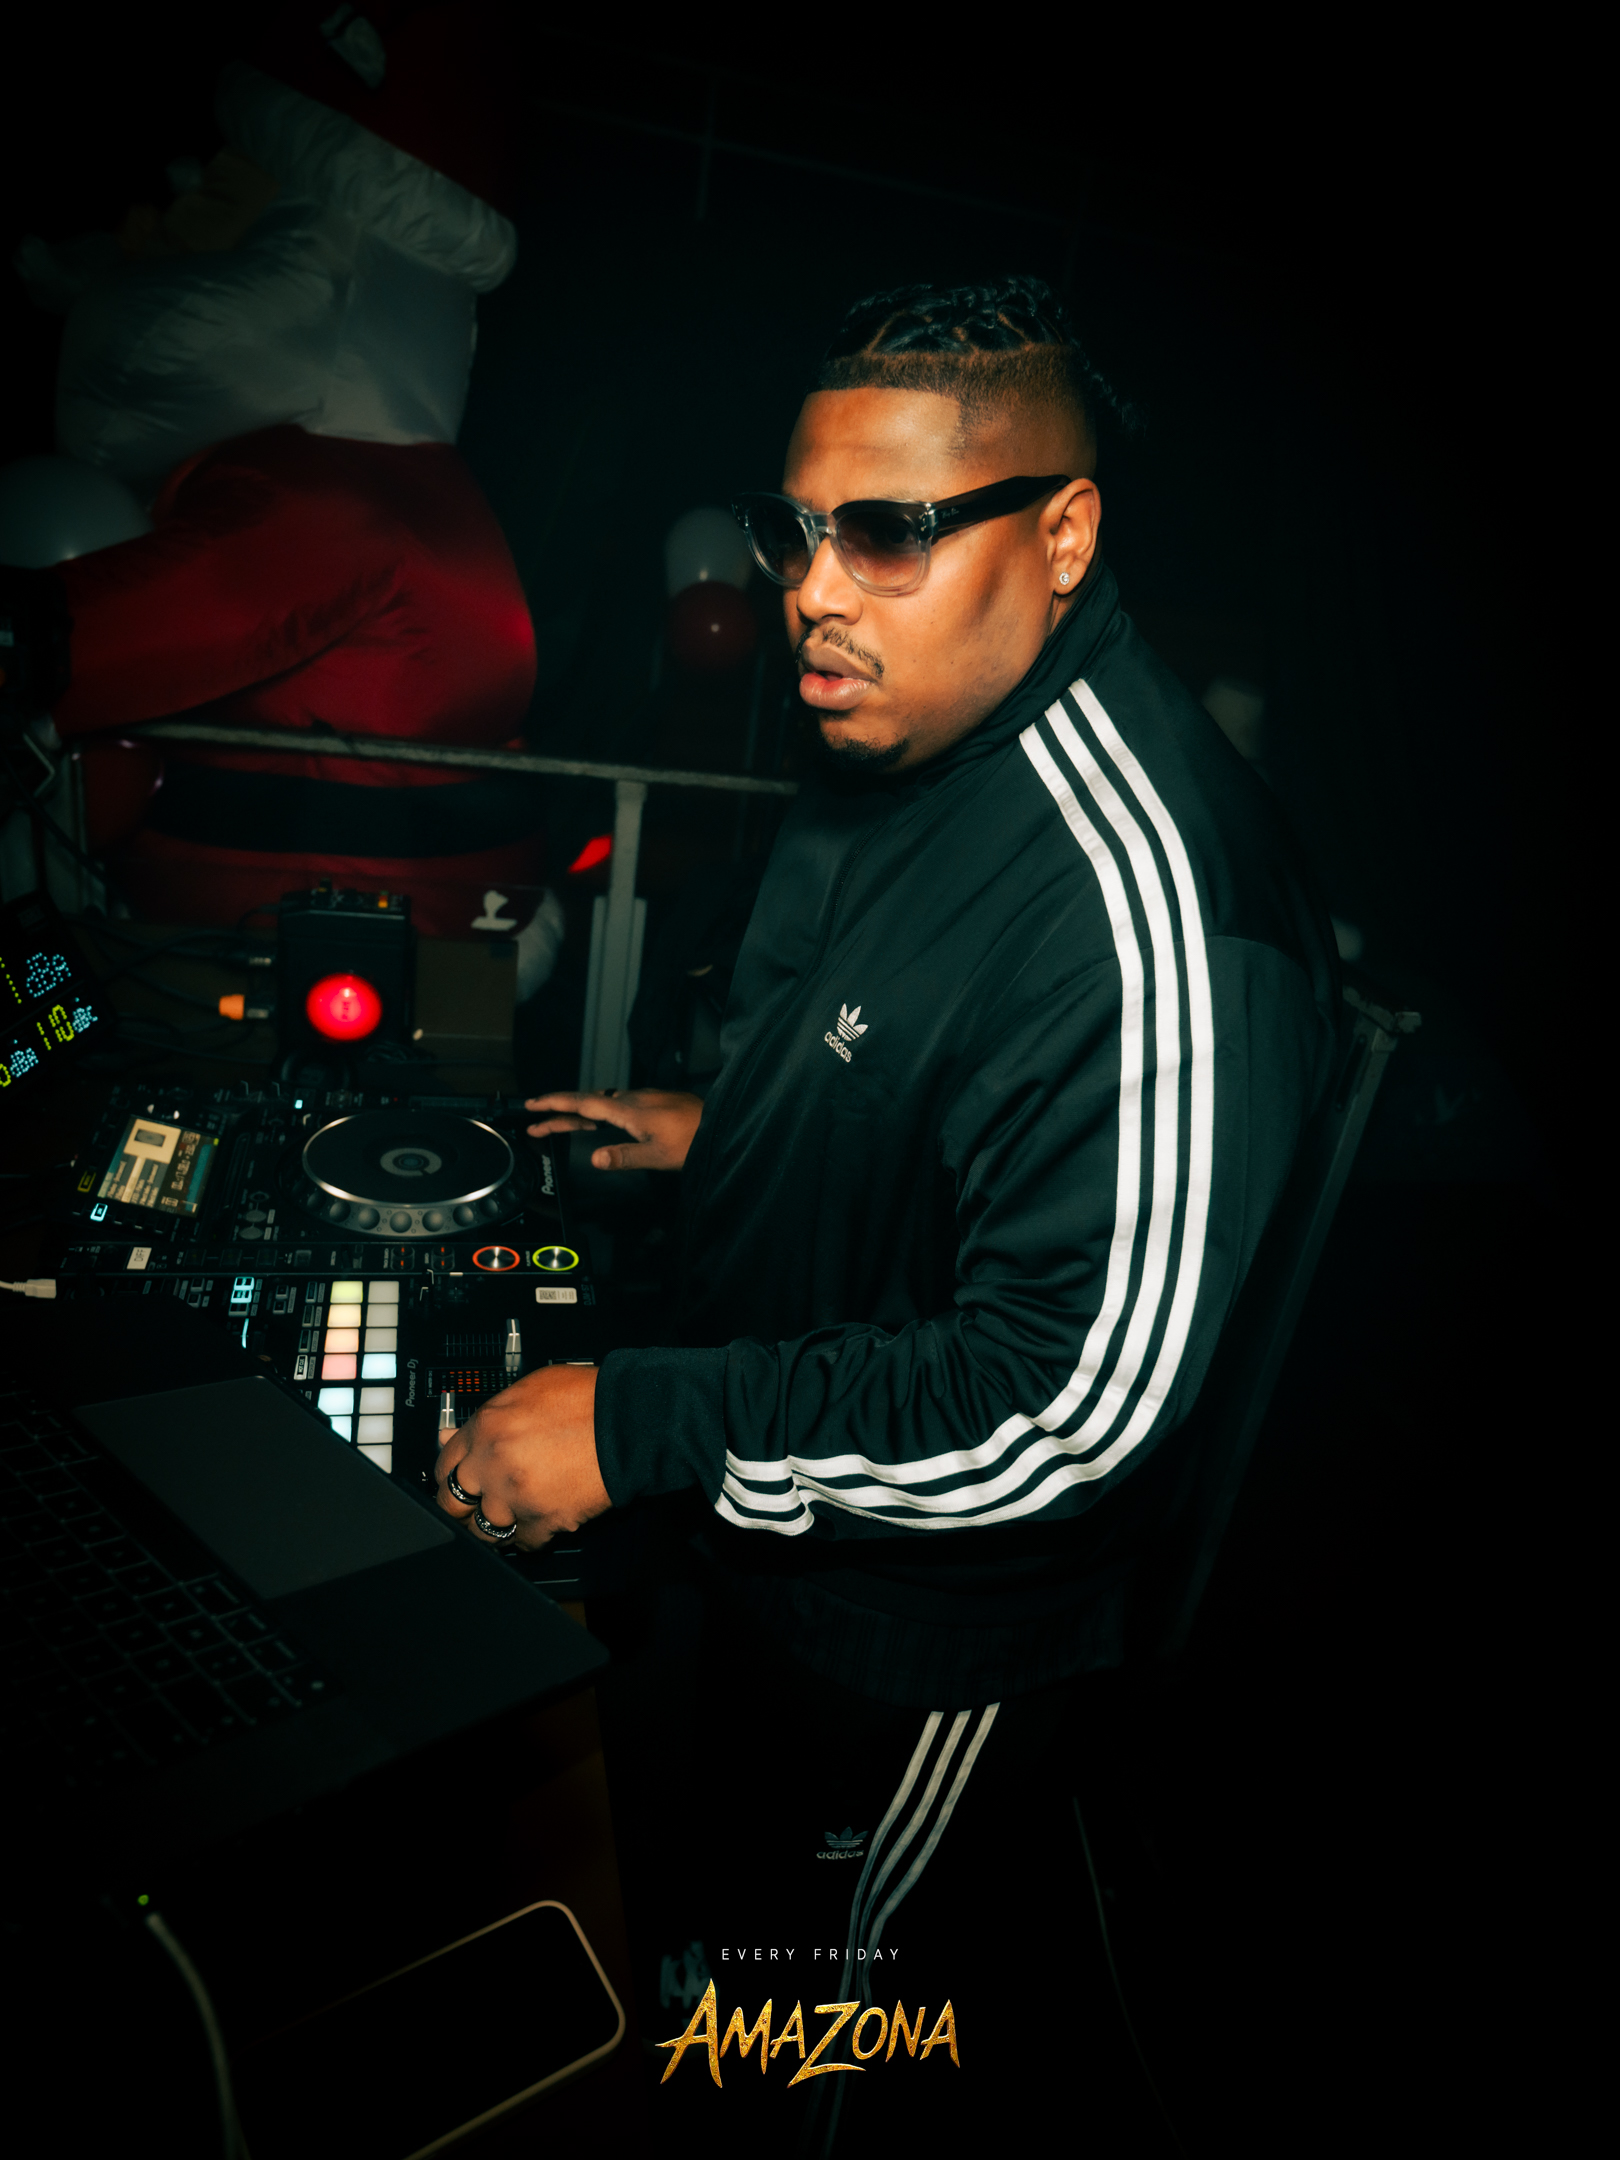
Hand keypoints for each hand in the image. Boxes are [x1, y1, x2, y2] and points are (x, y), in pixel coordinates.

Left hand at [436, 1365, 608, 1549]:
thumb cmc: (587, 1399)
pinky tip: (536, 1524)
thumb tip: (452, 1434)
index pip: (443, 1463)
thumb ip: (486, 1416)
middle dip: (461, 1508)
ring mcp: (515, 1495)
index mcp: (486, 1426)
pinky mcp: (543, 1520)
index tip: (455, 1484)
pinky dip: (529, 1537)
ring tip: (508, 1517)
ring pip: (484, 1530)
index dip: (448, 1476)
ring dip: (494, 1526)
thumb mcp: (528, 1390)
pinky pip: (523, 1543)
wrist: (628, 1420)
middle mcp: (493, 1462)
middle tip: (472, 1508)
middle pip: (453, 1503)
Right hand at [525, 1088, 702, 1171]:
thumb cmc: (693, 1140)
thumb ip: (624, 1157)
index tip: (533, 1106)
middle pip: (587, 1102)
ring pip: (602, 1101)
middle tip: (536, 1120)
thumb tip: (595, 1159)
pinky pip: (617, 1102)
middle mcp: (633, 1099)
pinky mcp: (653, 1102)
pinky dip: (599, 1110)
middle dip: (559, 1111)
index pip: (583, 1103)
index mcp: (628, 1109)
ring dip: (579, 1111)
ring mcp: (643, 1098)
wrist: (721, 1124)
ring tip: (560, 1122)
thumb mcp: (657, 1156)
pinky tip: (602, 1119)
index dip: (555, 1104)